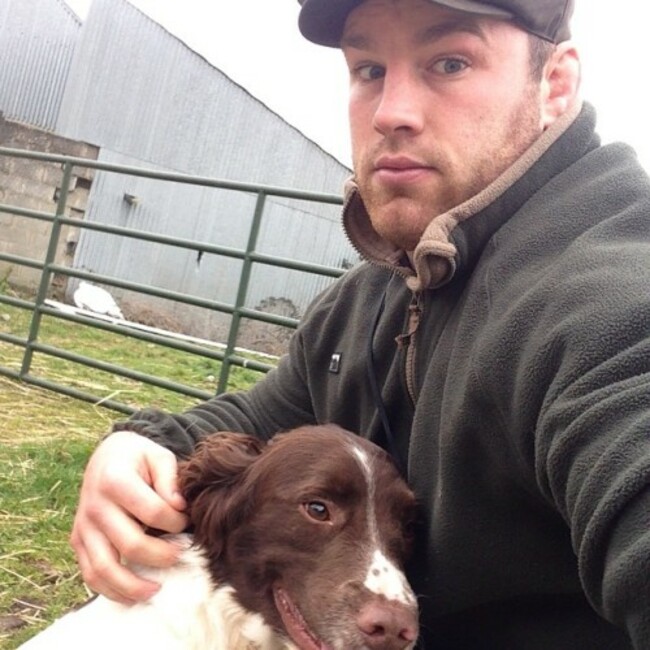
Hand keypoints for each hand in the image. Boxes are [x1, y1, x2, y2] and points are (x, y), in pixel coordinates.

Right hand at [70, 431, 188, 603]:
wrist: (106, 456)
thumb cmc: (138, 457)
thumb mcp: (158, 455)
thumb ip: (170, 479)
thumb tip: (179, 507)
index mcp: (116, 480)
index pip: (153, 512)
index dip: (177, 521)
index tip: (187, 520)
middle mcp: (95, 506)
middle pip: (131, 544)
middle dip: (162, 555)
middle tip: (182, 553)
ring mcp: (83, 526)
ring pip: (104, 568)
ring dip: (132, 586)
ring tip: (157, 590)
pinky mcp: (78, 541)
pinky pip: (90, 574)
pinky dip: (110, 590)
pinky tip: (132, 595)